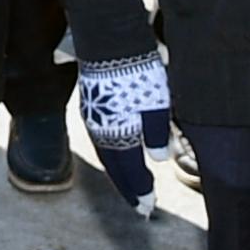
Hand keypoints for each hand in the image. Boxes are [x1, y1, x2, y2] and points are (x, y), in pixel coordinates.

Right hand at [76, 51, 173, 216]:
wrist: (109, 43)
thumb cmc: (138, 73)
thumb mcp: (156, 104)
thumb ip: (157, 134)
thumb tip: (158, 159)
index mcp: (120, 136)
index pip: (131, 172)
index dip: (140, 190)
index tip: (148, 207)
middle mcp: (102, 133)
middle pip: (115, 169)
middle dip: (128, 188)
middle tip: (141, 205)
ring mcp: (94, 120)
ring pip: (106, 155)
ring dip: (119, 173)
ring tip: (132, 184)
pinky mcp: (91, 107)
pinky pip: (100, 141)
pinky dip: (112, 155)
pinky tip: (121, 153)